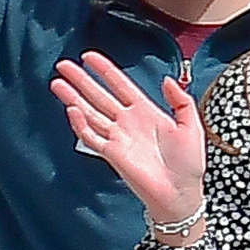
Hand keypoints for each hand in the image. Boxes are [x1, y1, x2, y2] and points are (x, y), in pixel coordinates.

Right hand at [51, 53, 209, 237]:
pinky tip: (72, 109)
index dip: (105, 71)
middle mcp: (127, 122)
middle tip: (63, 66)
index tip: (89, 56)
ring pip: (89, 112)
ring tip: (57, 83)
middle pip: (98, 96)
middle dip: (81, 80)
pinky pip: (91, 136)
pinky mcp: (112, 154)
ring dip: (73, 98)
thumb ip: (181, 101)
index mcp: (146, 112)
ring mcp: (117, 137)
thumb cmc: (188, 164)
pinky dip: (80, 124)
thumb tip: (167, 79)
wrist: (181, 193)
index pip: (120, 85)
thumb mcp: (192, 126)